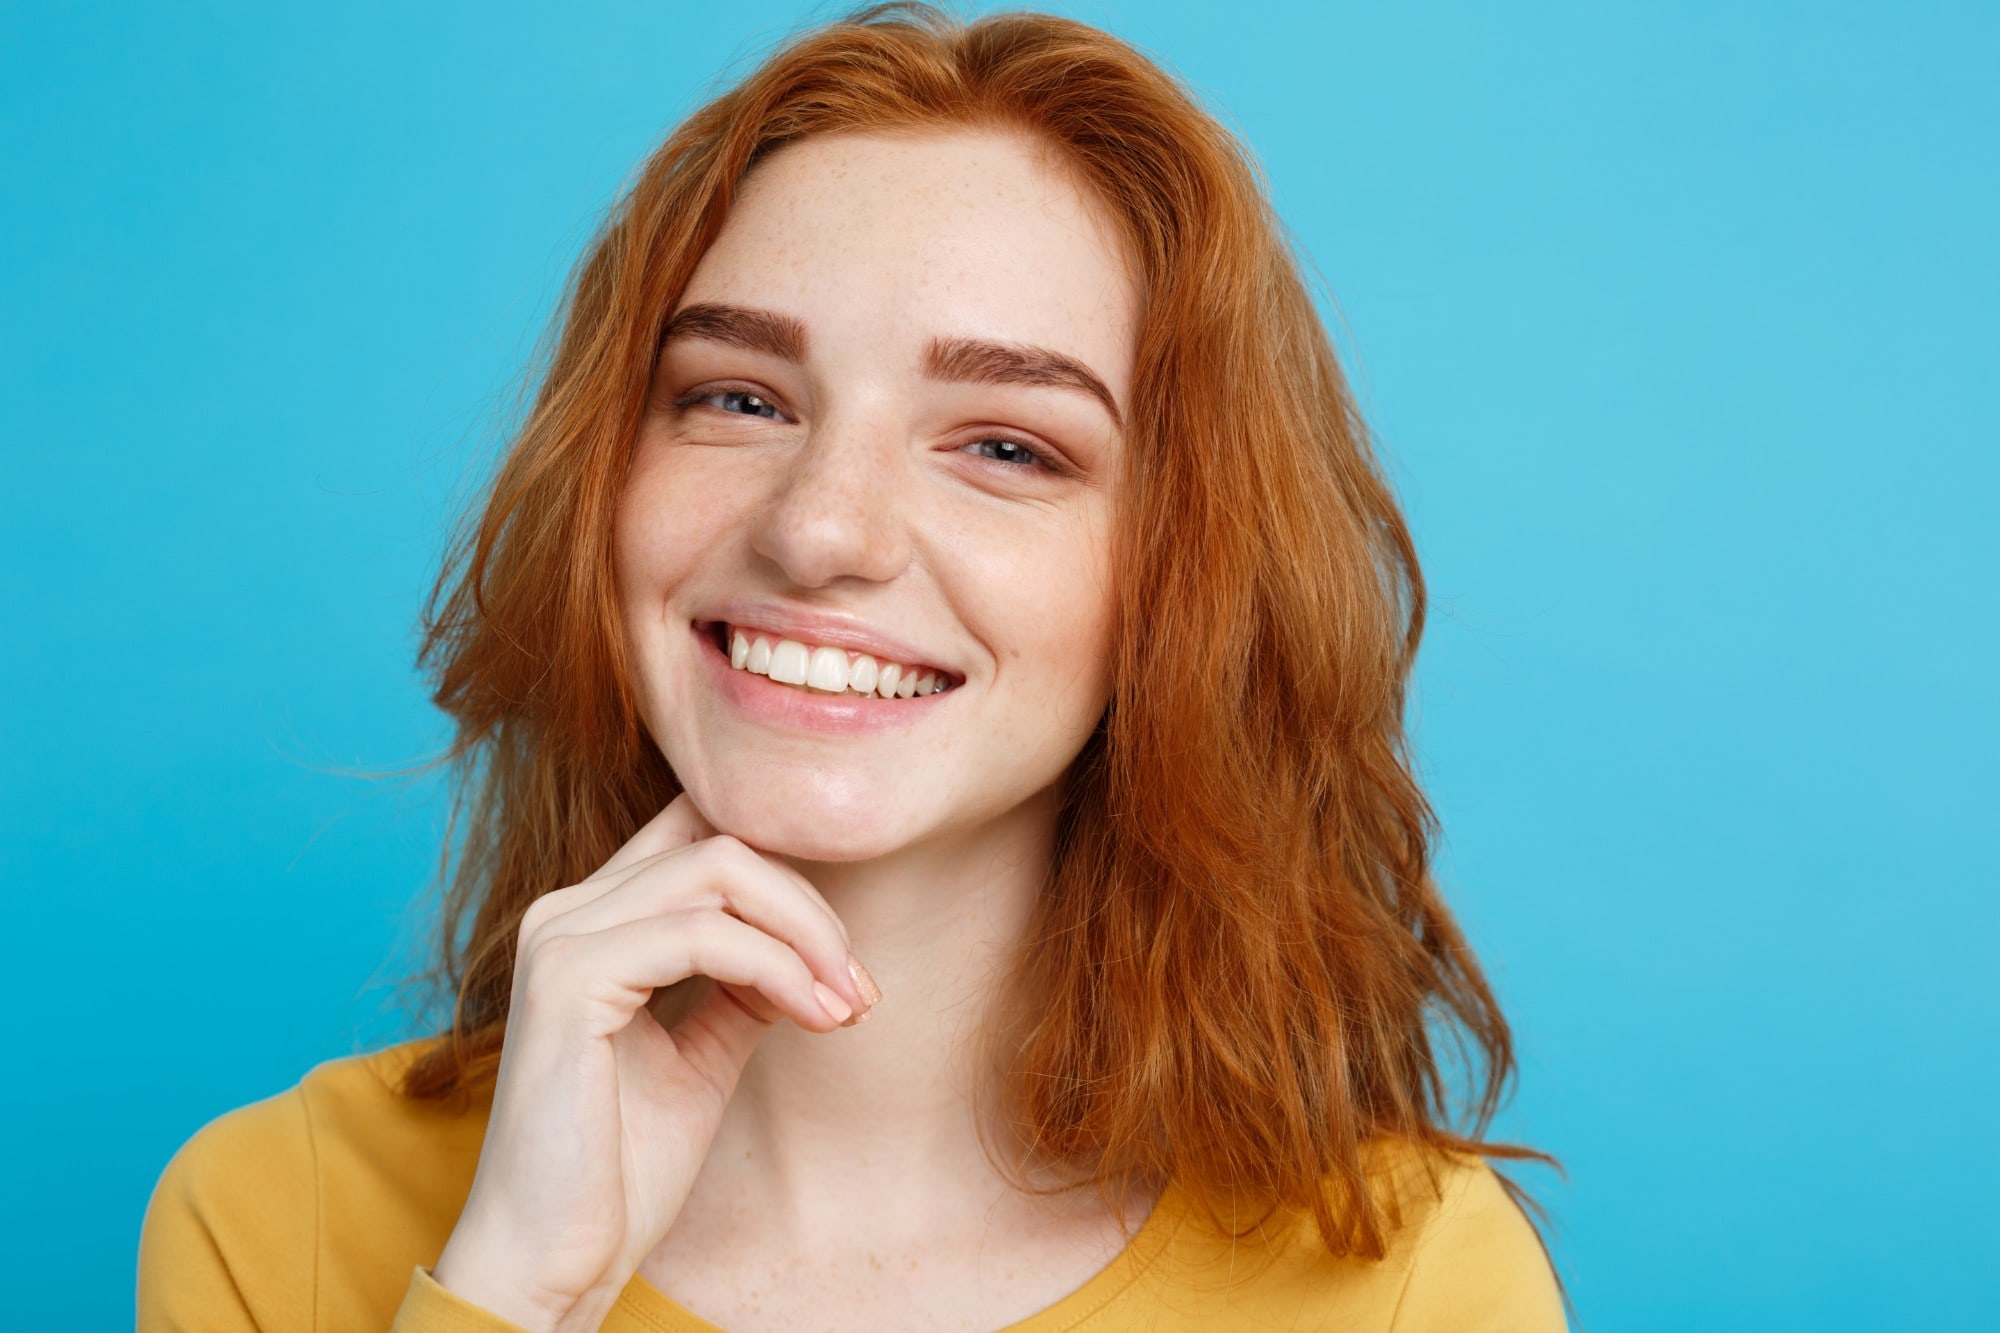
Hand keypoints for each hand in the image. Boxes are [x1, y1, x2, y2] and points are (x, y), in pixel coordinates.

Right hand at [430, 793, 876, 1331]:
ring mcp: (560, 938)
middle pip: (722, 843)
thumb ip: (743, 988)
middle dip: (811, 906)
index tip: (842, 956)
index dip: (785, 872)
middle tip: (860, 985)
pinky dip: (778, 969)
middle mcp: (567, 912)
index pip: (698, 833)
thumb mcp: (701, 1055)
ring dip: (806, 934)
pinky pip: (704, 936)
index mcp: (591, 921)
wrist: (554, 1258)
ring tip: (847, 1003)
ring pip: (720, 870)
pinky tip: (815, 1017)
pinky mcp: (568, 979)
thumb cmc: (618, 1168)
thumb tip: (811, 947)